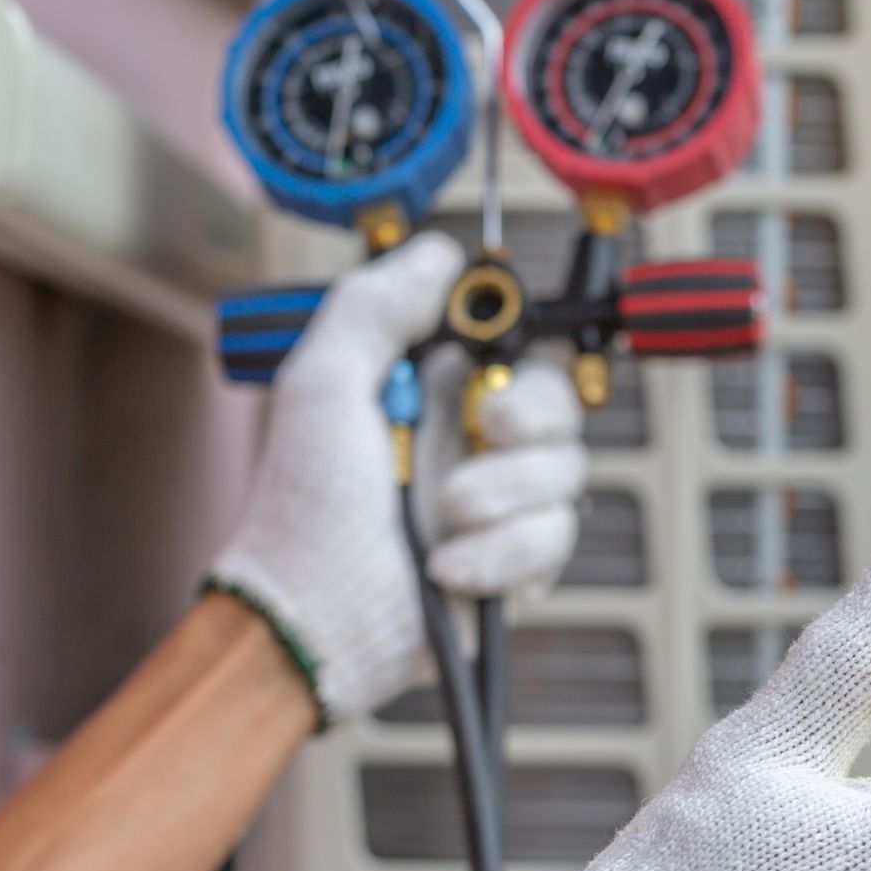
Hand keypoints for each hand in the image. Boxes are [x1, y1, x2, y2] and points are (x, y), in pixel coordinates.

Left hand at [209, 233, 586, 720]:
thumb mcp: (322, 383)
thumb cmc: (304, 507)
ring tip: (445, 514)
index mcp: (437, 392)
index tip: (501, 349)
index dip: (524, 340)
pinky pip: (554, 539)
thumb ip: (373, 307)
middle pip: (562, 401)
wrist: (314, 616)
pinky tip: (448, 568)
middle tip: (489, 428)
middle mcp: (476, 442)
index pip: (517, 344)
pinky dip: (502, 553)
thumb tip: (439, 254)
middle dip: (532, 413)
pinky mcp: (517, 563)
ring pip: (567, 471)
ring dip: (506, 492)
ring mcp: (502, 504)